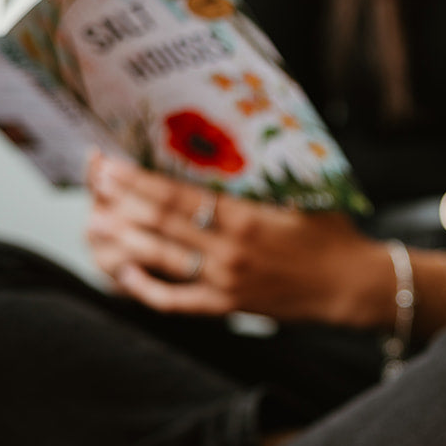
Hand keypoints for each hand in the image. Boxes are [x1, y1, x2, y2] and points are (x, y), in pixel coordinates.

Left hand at [85, 153, 391, 325]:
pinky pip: (178, 301)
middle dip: (123, 202)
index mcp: (246, 217)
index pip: (178, 196)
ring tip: (94, 223)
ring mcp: (225, 281)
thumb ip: (264, 174)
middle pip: (162, 224)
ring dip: (125, 240)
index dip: (139, 181)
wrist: (351, 284)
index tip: (111, 165)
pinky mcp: (228, 306)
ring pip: (162, 259)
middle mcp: (229, 250)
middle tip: (95, 184)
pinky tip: (124, 275)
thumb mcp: (302, 192)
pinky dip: (148, 290)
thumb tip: (232, 138)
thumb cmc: (329, 231)